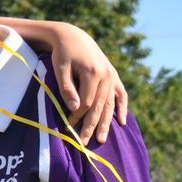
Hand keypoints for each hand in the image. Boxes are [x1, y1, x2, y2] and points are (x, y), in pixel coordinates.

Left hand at [46, 24, 127, 143]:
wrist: (73, 37)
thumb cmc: (62, 53)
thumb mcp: (60, 68)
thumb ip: (67, 88)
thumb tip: (75, 108)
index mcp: (93, 72)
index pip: (87, 102)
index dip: (78, 116)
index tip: (68, 127)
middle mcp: (107, 75)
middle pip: (100, 106)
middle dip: (92, 126)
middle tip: (84, 144)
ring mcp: (112, 76)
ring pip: (110, 104)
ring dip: (106, 123)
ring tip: (102, 139)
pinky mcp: (114, 75)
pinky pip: (121, 95)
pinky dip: (122, 108)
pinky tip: (121, 122)